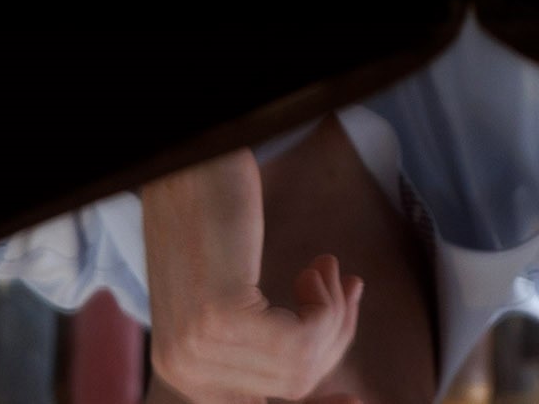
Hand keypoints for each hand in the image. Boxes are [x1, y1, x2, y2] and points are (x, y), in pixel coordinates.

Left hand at [139, 150, 364, 403]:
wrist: (192, 160)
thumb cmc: (214, 214)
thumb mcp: (230, 291)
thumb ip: (260, 336)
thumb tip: (331, 361)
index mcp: (180, 369)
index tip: (358, 397)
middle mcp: (181, 368)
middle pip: (292, 385)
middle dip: (335, 335)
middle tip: (349, 282)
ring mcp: (197, 346)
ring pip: (301, 366)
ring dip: (333, 313)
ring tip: (328, 267)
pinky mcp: (220, 318)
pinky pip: (303, 341)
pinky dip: (326, 304)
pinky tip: (316, 266)